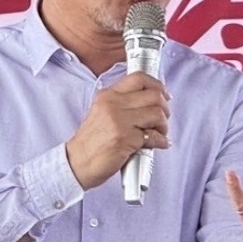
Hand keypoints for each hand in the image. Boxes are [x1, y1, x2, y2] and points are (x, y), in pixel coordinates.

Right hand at [65, 73, 169, 189]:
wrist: (77, 163)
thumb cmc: (91, 142)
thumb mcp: (101, 113)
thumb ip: (122, 104)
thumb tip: (151, 101)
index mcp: (108, 95)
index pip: (139, 78)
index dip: (158, 85)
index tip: (164, 95)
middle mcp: (113, 104)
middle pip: (154, 95)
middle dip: (165, 108)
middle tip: (163, 118)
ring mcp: (119, 121)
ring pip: (157, 114)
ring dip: (163, 126)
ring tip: (160, 133)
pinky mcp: (125, 139)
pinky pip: (154, 136)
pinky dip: (161, 141)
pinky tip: (159, 144)